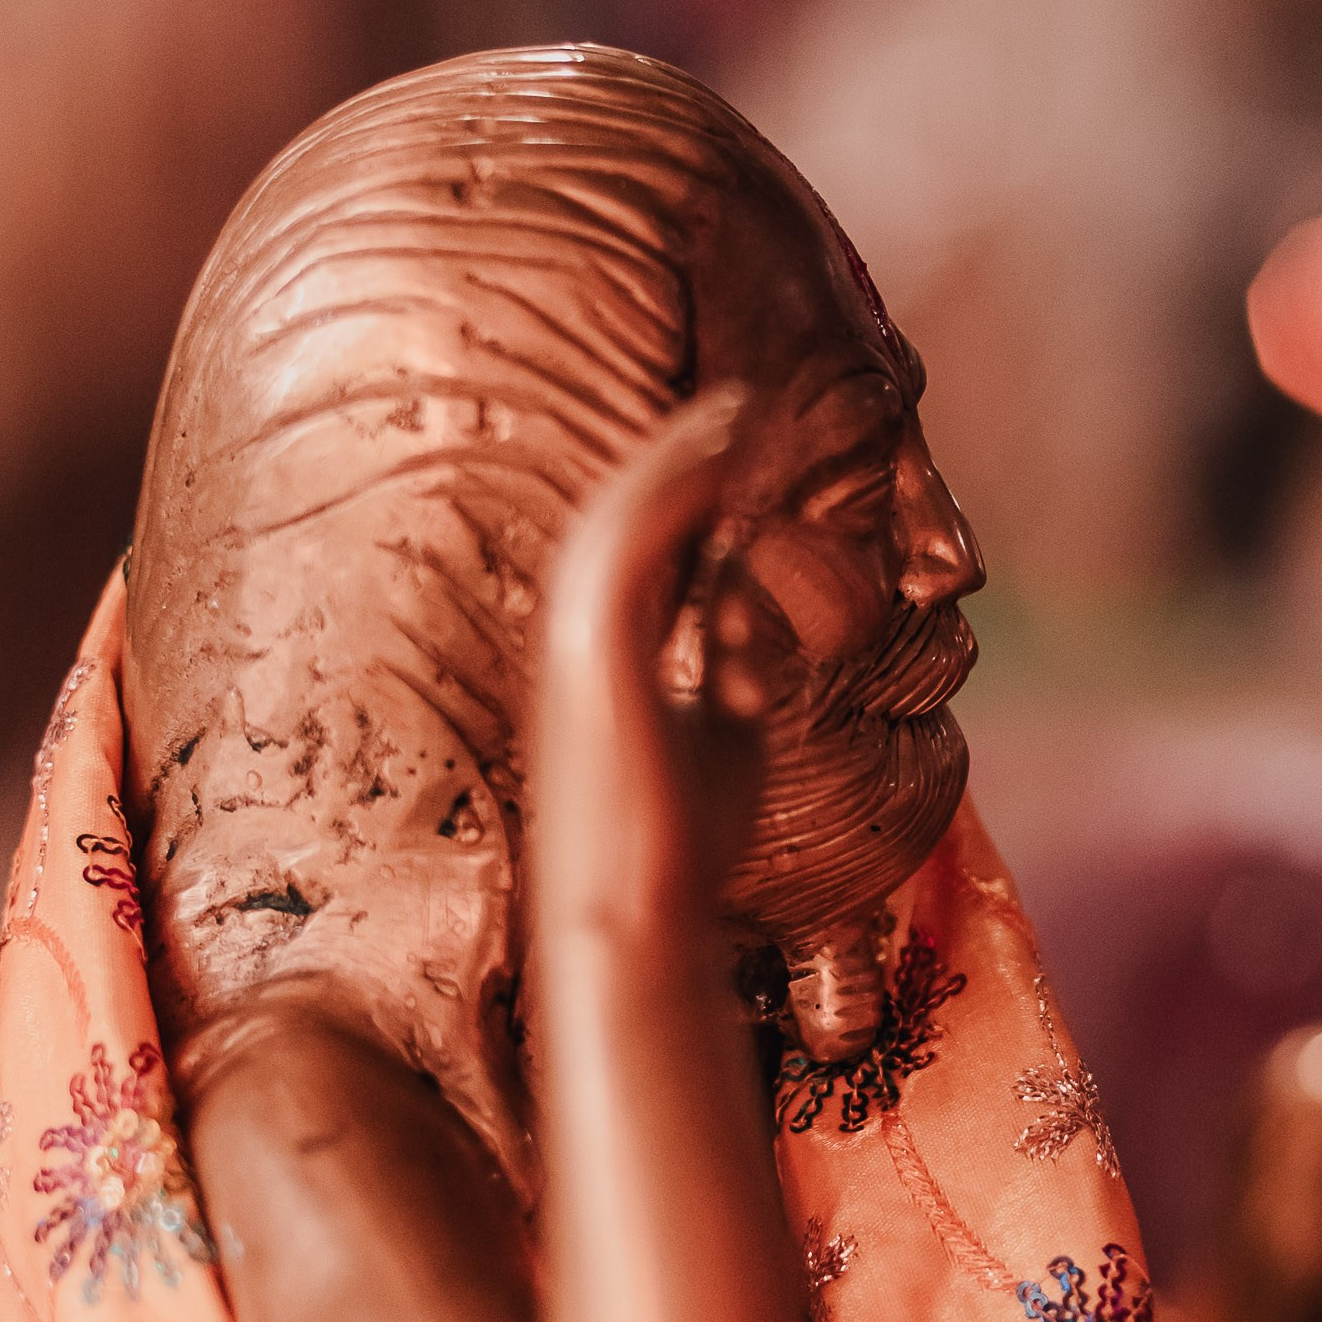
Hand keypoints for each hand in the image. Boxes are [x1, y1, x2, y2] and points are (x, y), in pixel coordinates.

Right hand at [535, 386, 771, 917]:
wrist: (638, 918)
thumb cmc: (680, 845)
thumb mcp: (723, 727)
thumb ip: (726, 656)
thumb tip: (747, 597)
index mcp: (602, 656)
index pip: (638, 548)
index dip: (686, 491)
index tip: (740, 449)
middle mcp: (575, 638)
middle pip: (616, 513)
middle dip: (674, 451)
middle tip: (738, 403)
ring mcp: (574, 644)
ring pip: (615, 514)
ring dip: (675, 453)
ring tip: (736, 410)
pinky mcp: (591, 654)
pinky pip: (627, 544)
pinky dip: (673, 490)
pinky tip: (724, 460)